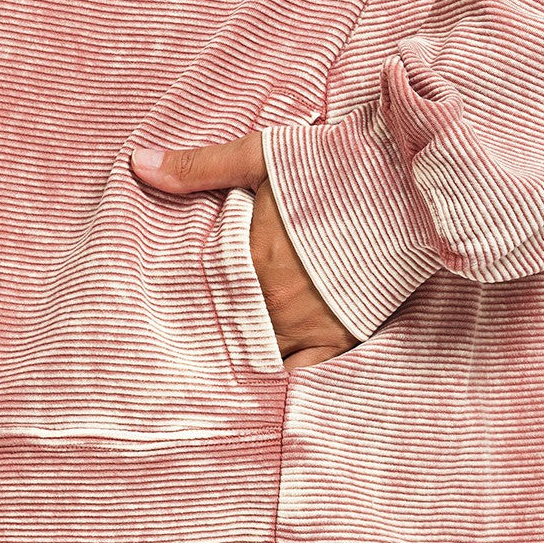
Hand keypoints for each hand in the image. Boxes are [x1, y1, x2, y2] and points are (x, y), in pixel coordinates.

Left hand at [130, 132, 359, 370]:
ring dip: (244, 361)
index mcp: (248, 262)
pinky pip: (309, 374)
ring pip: (262, 359)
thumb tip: (138, 165)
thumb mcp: (261, 156)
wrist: (405, 181)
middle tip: (186, 355)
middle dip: (209, 342)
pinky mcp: (344, 334)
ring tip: (224, 371)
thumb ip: (199, 168)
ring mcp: (309, 323)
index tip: (166, 322)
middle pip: (227, 335)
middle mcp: (274, 302)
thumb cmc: (334, 165)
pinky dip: (289, 381)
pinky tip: (272, 386)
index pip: (200, 300)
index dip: (183, 311)